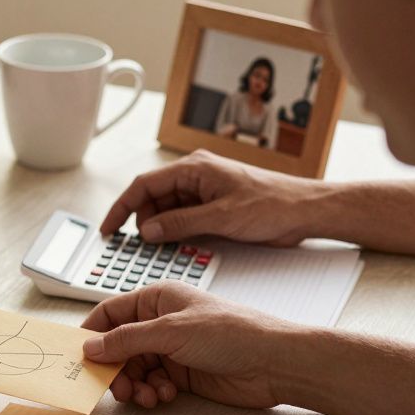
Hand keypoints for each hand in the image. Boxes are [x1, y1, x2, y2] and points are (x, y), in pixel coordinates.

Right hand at [81, 282, 303, 410]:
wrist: (276, 363)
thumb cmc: (234, 332)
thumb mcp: (172, 330)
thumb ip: (127, 339)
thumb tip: (90, 347)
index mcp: (156, 299)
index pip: (109, 313)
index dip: (92, 335)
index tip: (80, 357)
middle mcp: (160, 323)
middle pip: (117, 347)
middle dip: (115, 369)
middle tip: (117, 387)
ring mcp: (170, 349)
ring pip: (133, 370)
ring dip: (134, 385)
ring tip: (148, 395)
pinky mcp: (181, 374)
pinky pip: (151, 384)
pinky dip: (153, 392)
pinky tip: (166, 394)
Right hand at [100, 150, 328, 245]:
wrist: (306, 211)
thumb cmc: (273, 205)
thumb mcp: (221, 217)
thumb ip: (180, 223)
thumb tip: (149, 231)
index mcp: (194, 168)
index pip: (144, 185)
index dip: (122, 207)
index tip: (108, 229)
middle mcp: (196, 175)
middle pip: (153, 198)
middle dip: (145, 221)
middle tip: (145, 245)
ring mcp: (204, 190)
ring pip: (166, 209)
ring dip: (162, 228)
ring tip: (165, 246)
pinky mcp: (213, 205)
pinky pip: (183, 217)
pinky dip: (177, 231)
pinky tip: (180, 243)